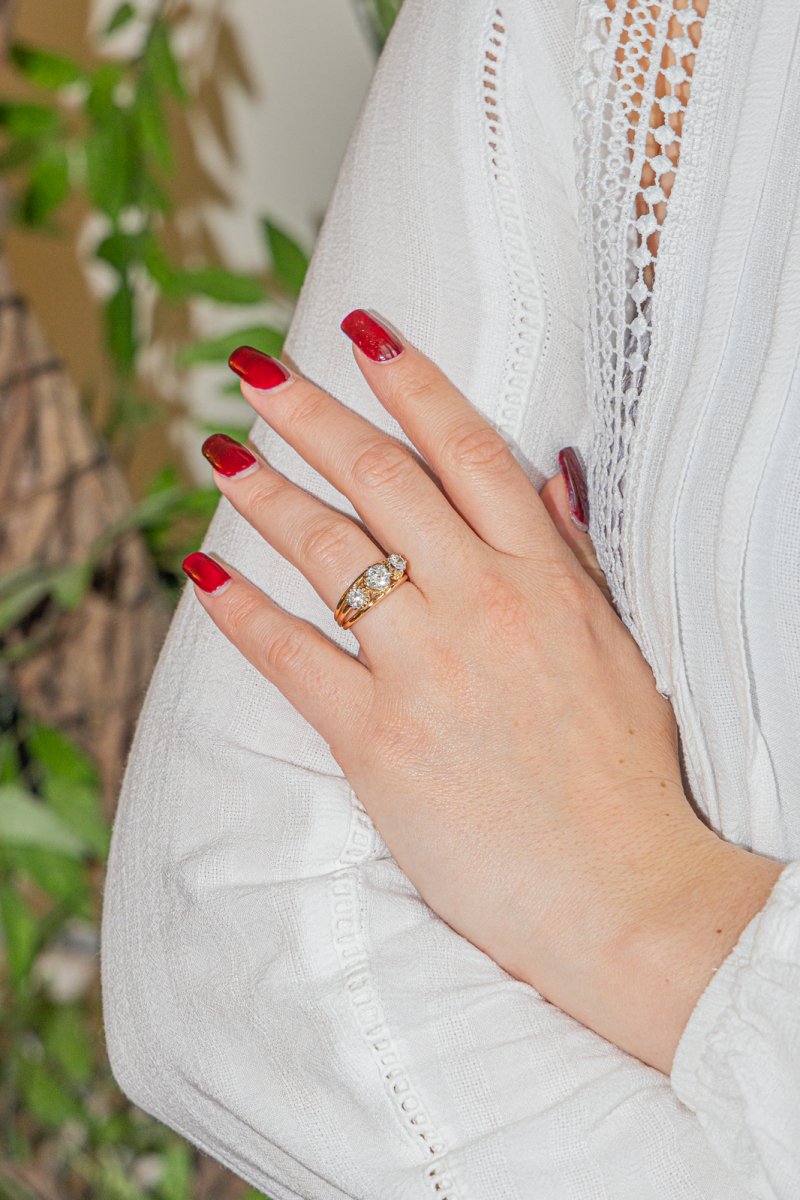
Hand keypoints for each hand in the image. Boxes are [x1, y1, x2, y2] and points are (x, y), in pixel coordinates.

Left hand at [184, 309, 783, 1072]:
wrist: (620, 888)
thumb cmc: (622, 772)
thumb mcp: (614, 645)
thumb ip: (569, 557)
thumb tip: (548, 473)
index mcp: (543, 577)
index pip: (466, 450)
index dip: (409, 381)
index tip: (361, 333)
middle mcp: (480, 603)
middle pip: (380, 480)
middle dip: (310, 414)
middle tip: (255, 371)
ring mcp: (424, 667)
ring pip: (328, 551)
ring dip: (265, 493)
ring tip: (221, 455)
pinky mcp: (375, 738)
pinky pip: (293, 654)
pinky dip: (242, 610)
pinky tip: (205, 572)